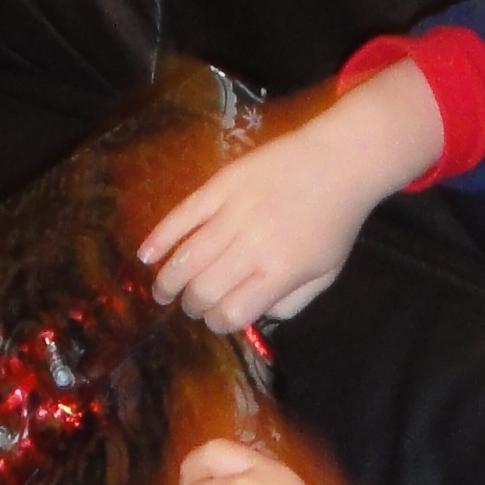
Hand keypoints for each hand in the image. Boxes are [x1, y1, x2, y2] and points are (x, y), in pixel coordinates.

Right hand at [138, 62, 443, 331]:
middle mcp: (252, 246)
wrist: (339, 161)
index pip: (232, 312)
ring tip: (162, 292)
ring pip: (186, 257)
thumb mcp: (325, 275)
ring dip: (168, 281)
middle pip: (204, 289)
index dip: (218, 323)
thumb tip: (254, 316)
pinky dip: (159, 239)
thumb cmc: (334, 222)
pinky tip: (146, 257)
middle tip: (190, 305)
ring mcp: (233, 213)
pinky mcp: (220, 185)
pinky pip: (181, 215)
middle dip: (192, 306)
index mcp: (280, 271)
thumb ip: (291, 304)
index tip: (217, 319)